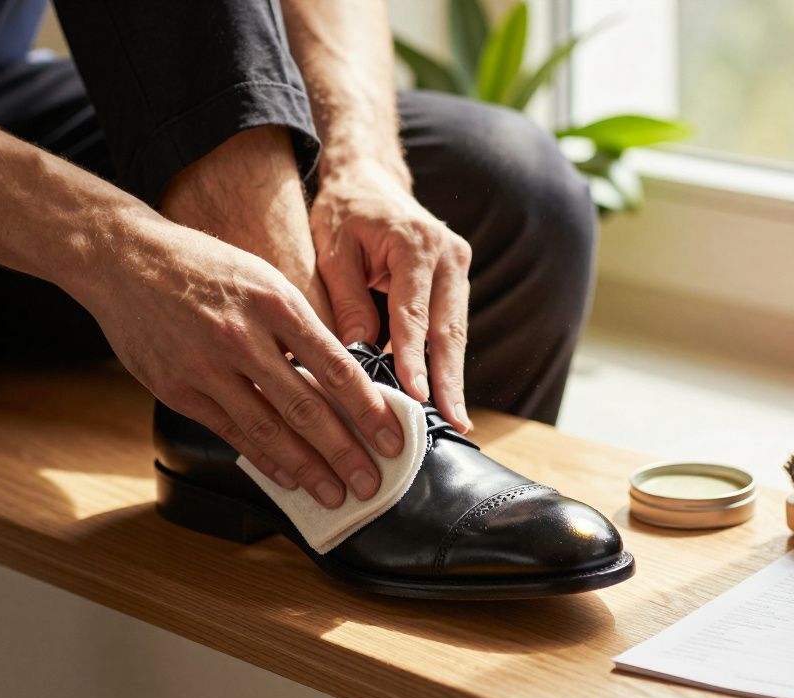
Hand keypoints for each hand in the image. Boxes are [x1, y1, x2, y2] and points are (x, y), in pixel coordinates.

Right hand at [74, 216, 404, 507]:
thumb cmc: (205, 267)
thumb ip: (300, 326)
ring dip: (308, 468)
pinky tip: (287, 476)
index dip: (369, 410)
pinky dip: (263, 459)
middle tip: (371, 482)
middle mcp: (244, 336)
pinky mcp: (179, 389)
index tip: (393, 439)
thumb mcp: (263, 279)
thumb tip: (341, 379)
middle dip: (345, 452)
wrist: (126, 260)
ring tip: (334, 492)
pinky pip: (230, 433)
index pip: (337, 367)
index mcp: (276, 302)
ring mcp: (207, 367)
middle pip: (307, 407)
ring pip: (269, 429)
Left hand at [310, 160, 473, 430]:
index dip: (413, 359)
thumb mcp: (334, 253)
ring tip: (453, 419)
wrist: (369, 179)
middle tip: (452, 423)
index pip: (414, 314)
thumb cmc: (345, 213)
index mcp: (416, 244)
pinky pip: (451, 326)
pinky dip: (446, 360)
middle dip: (449, 380)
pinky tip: (444, 394)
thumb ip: (347, 303)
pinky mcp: (457, 279)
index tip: (414, 396)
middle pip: (449, 329)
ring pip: (456, 332)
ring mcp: (459, 266)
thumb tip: (357, 357)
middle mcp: (448, 254)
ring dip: (453, 377)